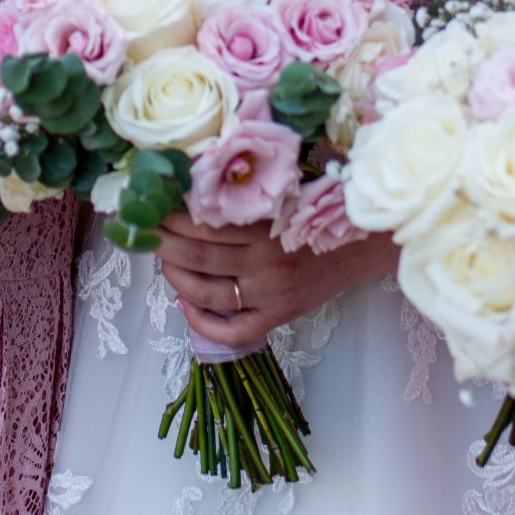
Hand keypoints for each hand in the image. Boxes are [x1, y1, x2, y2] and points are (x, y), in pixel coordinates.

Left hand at [156, 208, 396, 349]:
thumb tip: (194, 185)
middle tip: (143, 231)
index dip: (167, 214)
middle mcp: (266, 259)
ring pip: (204, 291)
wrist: (370, 243)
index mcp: (267, 221)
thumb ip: (249, 191)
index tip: (148, 204)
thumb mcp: (289, 191)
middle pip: (195, 254)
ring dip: (174, 277)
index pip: (202, 219)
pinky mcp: (280, 316)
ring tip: (164, 262)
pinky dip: (201, 323)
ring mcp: (271, 292)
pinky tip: (186, 305)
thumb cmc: (325, 209)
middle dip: (160, 243)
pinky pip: (232, 330)